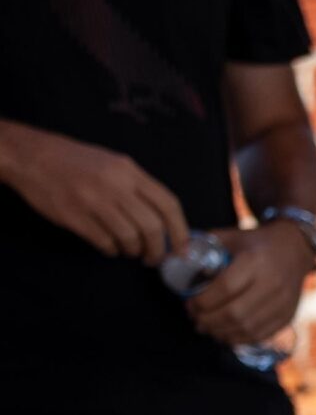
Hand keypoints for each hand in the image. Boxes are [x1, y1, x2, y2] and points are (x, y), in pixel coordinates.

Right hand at [0, 126, 186, 262]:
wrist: (33, 156)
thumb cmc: (79, 163)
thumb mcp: (115, 164)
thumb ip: (140, 189)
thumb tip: (168, 224)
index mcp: (129, 171)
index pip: (169, 205)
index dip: (181, 232)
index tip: (183, 250)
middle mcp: (114, 184)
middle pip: (152, 227)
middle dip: (158, 250)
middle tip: (154, 258)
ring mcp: (93, 200)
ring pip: (130, 238)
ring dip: (134, 251)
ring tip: (130, 250)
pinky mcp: (74, 216)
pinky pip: (104, 242)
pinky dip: (112, 250)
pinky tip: (109, 247)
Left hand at [187, 224, 310, 347]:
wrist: (296, 250)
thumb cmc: (257, 243)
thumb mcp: (232, 236)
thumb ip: (205, 245)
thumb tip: (176, 256)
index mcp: (255, 262)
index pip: (225, 288)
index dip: (203, 301)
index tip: (189, 304)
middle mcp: (272, 284)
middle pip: (235, 313)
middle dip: (209, 320)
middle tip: (195, 319)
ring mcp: (282, 302)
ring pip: (248, 328)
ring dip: (222, 332)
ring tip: (207, 328)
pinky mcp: (288, 315)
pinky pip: (261, 334)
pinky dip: (240, 339)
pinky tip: (226, 334)